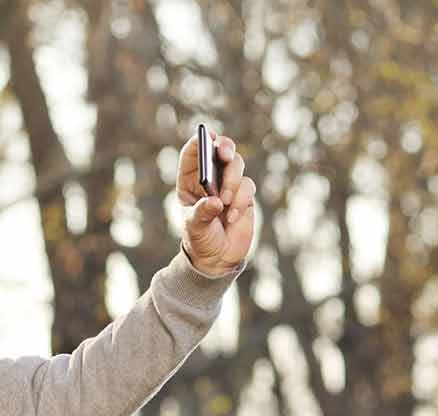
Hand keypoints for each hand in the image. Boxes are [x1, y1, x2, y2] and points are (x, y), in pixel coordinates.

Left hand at [176, 129, 256, 276]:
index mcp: (190, 181)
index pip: (192, 154)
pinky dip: (241, 200)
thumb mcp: (195, 228)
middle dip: (224, 148)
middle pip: (220, 150)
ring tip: (225, 203)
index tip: (207, 135)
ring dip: (232, 182)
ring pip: (237, 165)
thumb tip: (216, 202)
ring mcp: (229, 185)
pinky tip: (232, 217)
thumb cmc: (200, 240)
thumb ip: (202, 213)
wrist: (218, 258)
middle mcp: (210, 178)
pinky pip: (247, 186)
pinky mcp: (245, 195)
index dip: (199, 141)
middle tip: (225, 154)